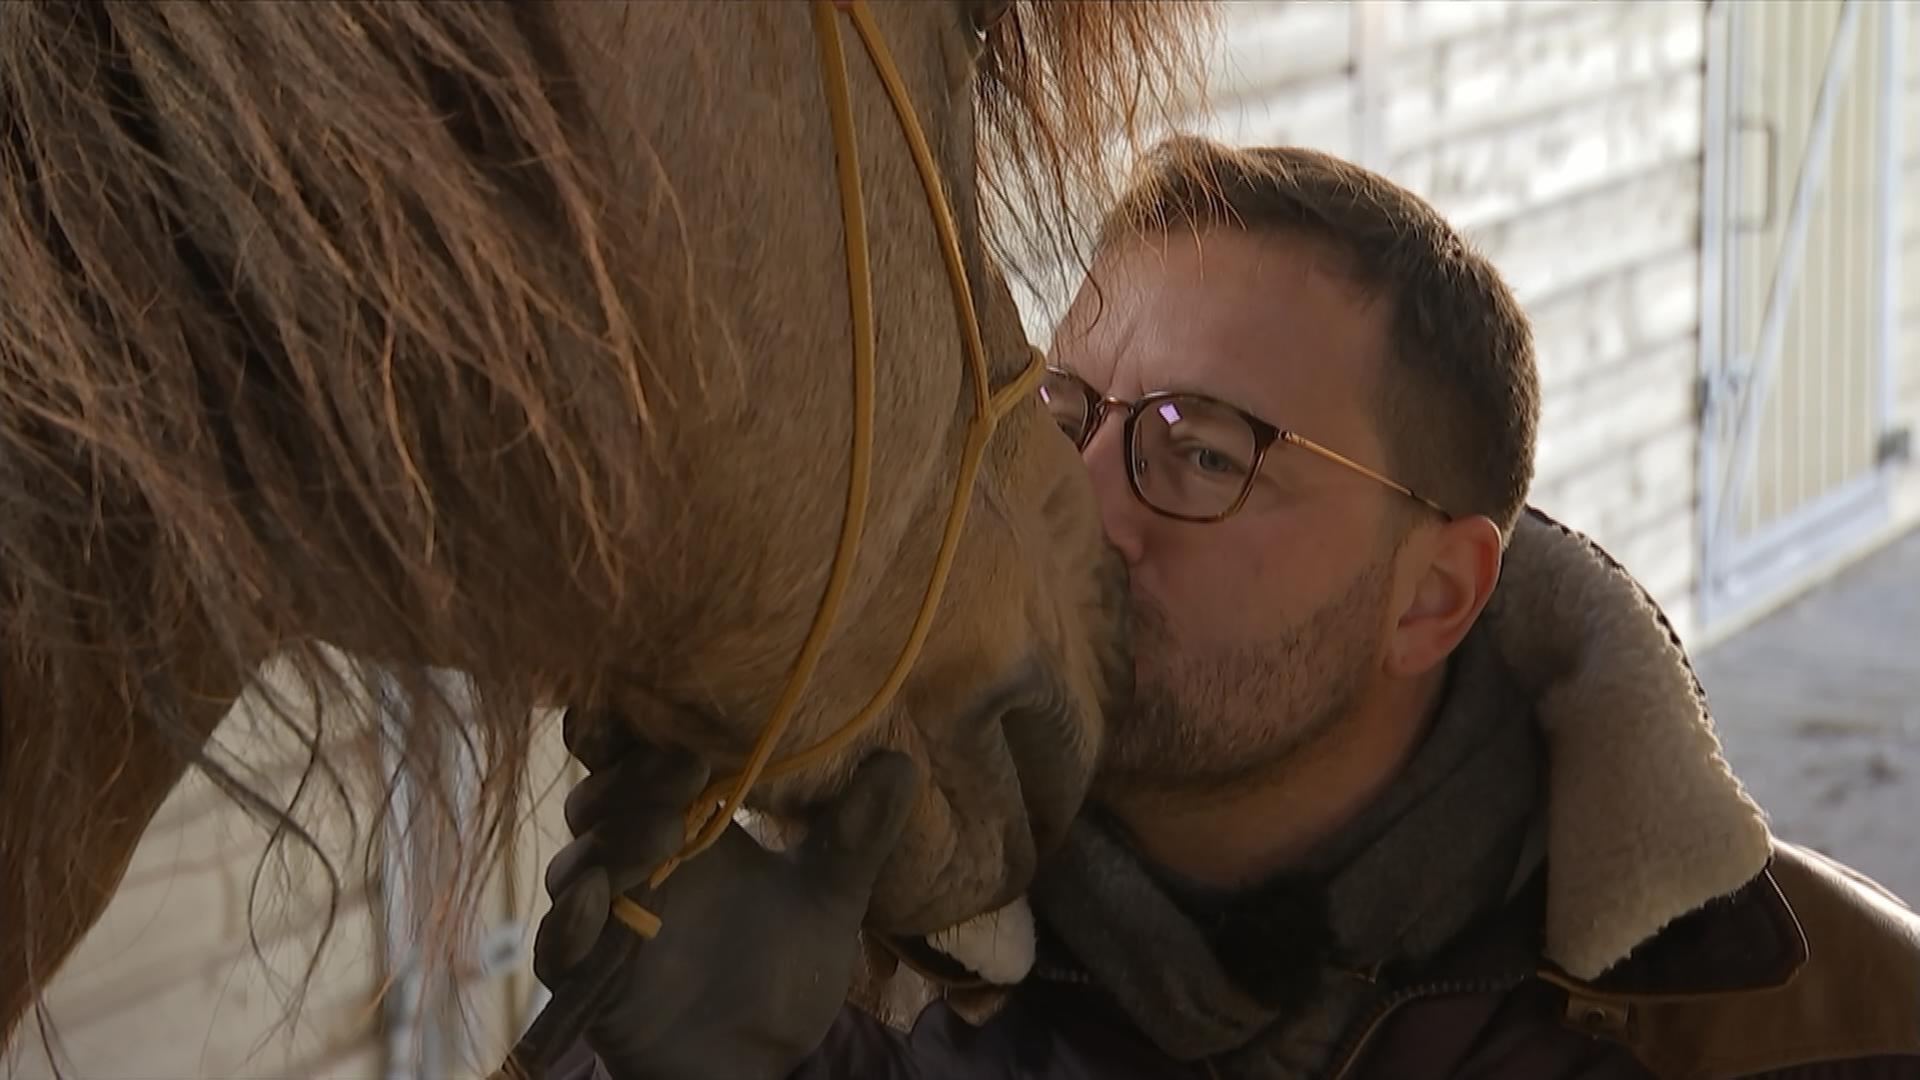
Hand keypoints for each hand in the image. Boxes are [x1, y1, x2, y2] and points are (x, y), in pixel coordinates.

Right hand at [534, 712, 919, 1079]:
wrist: (761, 1062)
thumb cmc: (785, 971)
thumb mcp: (830, 898)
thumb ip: (857, 835)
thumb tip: (903, 762)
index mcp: (683, 825)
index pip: (639, 760)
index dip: (643, 731)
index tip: (682, 715)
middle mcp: (633, 862)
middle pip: (598, 799)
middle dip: (633, 780)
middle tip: (687, 772)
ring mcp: (604, 918)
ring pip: (575, 864)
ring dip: (612, 842)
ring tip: (667, 835)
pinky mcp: (586, 976)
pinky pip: (556, 945)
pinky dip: (567, 921)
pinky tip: (595, 901)